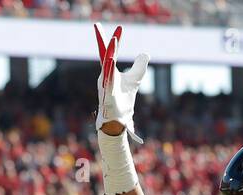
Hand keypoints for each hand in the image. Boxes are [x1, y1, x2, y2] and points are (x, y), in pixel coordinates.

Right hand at [95, 24, 149, 144]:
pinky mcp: (107, 95)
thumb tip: (145, 53)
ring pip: (106, 65)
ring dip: (110, 52)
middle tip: (98, 25)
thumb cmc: (123, 101)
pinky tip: (111, 61)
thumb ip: (139, 66)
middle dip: (103, 40)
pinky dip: (110, 71)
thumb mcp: (135, 79)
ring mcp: (105, 85)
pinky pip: (108, 81)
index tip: (113, 27)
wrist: (118, 121)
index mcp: (109, 71)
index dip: (112, 40)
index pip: (109, 52)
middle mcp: (105, 76)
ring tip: (114, 39)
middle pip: (104, 54)